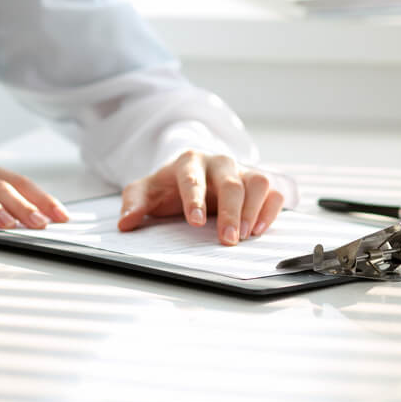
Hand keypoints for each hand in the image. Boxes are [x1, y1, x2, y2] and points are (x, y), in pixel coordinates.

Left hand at [117, 150, 285, 244]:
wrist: (190, 173)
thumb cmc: (168, 186)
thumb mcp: (145, 191)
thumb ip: (133, 203)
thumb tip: (126, 222)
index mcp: (188, 162)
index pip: (192, 178)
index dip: (195, 199)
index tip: (195, 221)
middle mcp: (218, 163)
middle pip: (230, 182)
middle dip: (230, 212)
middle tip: (228, 240)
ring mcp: (241, 171)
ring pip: (258, 182)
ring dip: (253, 209)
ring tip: (245, 235)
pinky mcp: (257, 183)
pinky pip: (274, 191)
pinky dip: (271, 209)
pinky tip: (258, 229)